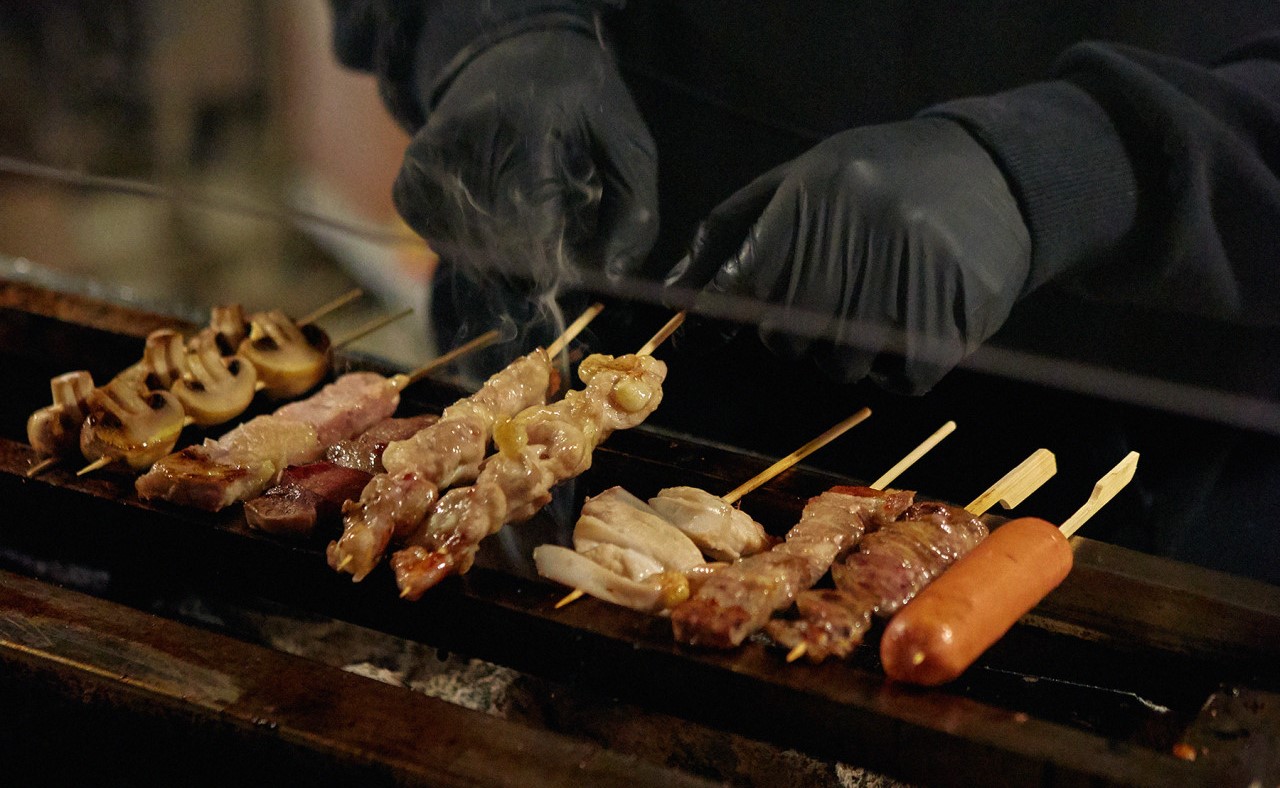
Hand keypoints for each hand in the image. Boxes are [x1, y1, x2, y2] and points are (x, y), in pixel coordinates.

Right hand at [393, 29, 657, 285]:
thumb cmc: (582, 106)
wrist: (516, 51)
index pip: (533, 218)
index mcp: (532, 122)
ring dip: (503, 257)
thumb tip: (612, 278)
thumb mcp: (628, 144)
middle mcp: (471, 135)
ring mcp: (434, 154)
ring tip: (523, 210)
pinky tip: (489, 211)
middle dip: (535, 263)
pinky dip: (467, 244)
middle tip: (555, 234)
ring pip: (468, 251)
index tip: (573, 257)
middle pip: (499, 244)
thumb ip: (636, 213)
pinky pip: (436, 238)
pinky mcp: (411, 171)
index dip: (556, 256)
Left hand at [664, 117, 1030, 393]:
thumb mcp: (799, 179)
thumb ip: (730, 233)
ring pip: (839, 366)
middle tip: (818, 303)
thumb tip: (674, 296)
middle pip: (785, 338)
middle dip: (788, 333)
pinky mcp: (953, 322)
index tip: (693, 339)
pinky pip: (898, 382)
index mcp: (816, 198)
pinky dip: (892, 370)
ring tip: (868, 306)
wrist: (995, 170)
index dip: (712, 318)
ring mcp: (909, 284)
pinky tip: (904, 326)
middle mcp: (861, 240)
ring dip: (842, 352)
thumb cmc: (876, 177)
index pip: (742, 282)